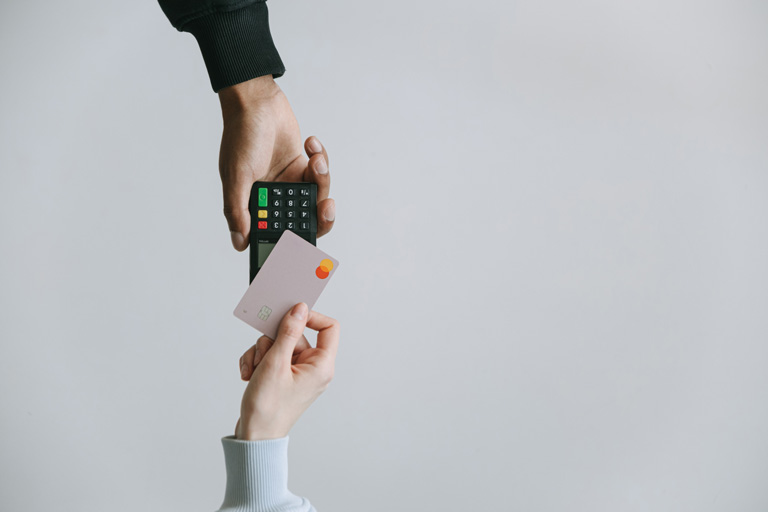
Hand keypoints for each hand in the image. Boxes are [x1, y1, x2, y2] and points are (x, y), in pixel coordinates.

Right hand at [218, 76, 335, 250]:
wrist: (257, 101)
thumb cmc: (241, 134)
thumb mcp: (236, 175)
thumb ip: (237, 210)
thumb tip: (239, 242)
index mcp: (253, 204)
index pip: (274, 234)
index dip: (292, 244)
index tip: (308, 245)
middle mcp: (272, 197)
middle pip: (304, 222)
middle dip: (320, 216)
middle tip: (326, 206)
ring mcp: (290, 183)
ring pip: (317, 197)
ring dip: (322, 179)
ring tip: (315, 160)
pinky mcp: (303, 167)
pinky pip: (321, 173)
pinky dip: (321, 159)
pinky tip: (309, 143)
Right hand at [235, 303, 339, 439]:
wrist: (254, 437)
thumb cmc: (268, 408)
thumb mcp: (276, 364)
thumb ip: (287, 333)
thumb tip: (300, 308)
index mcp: (321, 365)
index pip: (329, 327)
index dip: (311, 316)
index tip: (290, 314)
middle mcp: (313, 367)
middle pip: (294, 334)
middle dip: (272, 342)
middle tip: (263, 358)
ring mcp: (298, 372)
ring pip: (278, 344)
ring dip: (260, 353)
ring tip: (254, 372)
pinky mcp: (284, 376)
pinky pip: (271, 356)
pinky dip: (257, 362)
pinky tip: (249, 375)